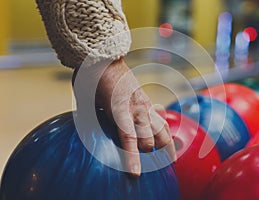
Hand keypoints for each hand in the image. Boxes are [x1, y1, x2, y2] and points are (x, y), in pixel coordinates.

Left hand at [96, 58, 175, 176]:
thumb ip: (95, 122)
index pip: (129, 139)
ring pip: (162, 129)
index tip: (135, 175)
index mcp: (120, 110)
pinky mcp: (146, 101)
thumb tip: (95, 138)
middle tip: (143, 163)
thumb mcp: (86, 103)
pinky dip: (164, 131)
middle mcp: (137, 108)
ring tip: (171, 159)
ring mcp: (144, 104)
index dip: (133, 159)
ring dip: (166, 145)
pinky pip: (160, 118)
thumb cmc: (91, 80)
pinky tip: (165, 137)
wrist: (102, 57)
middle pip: (150, 138)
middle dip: (147, 153)